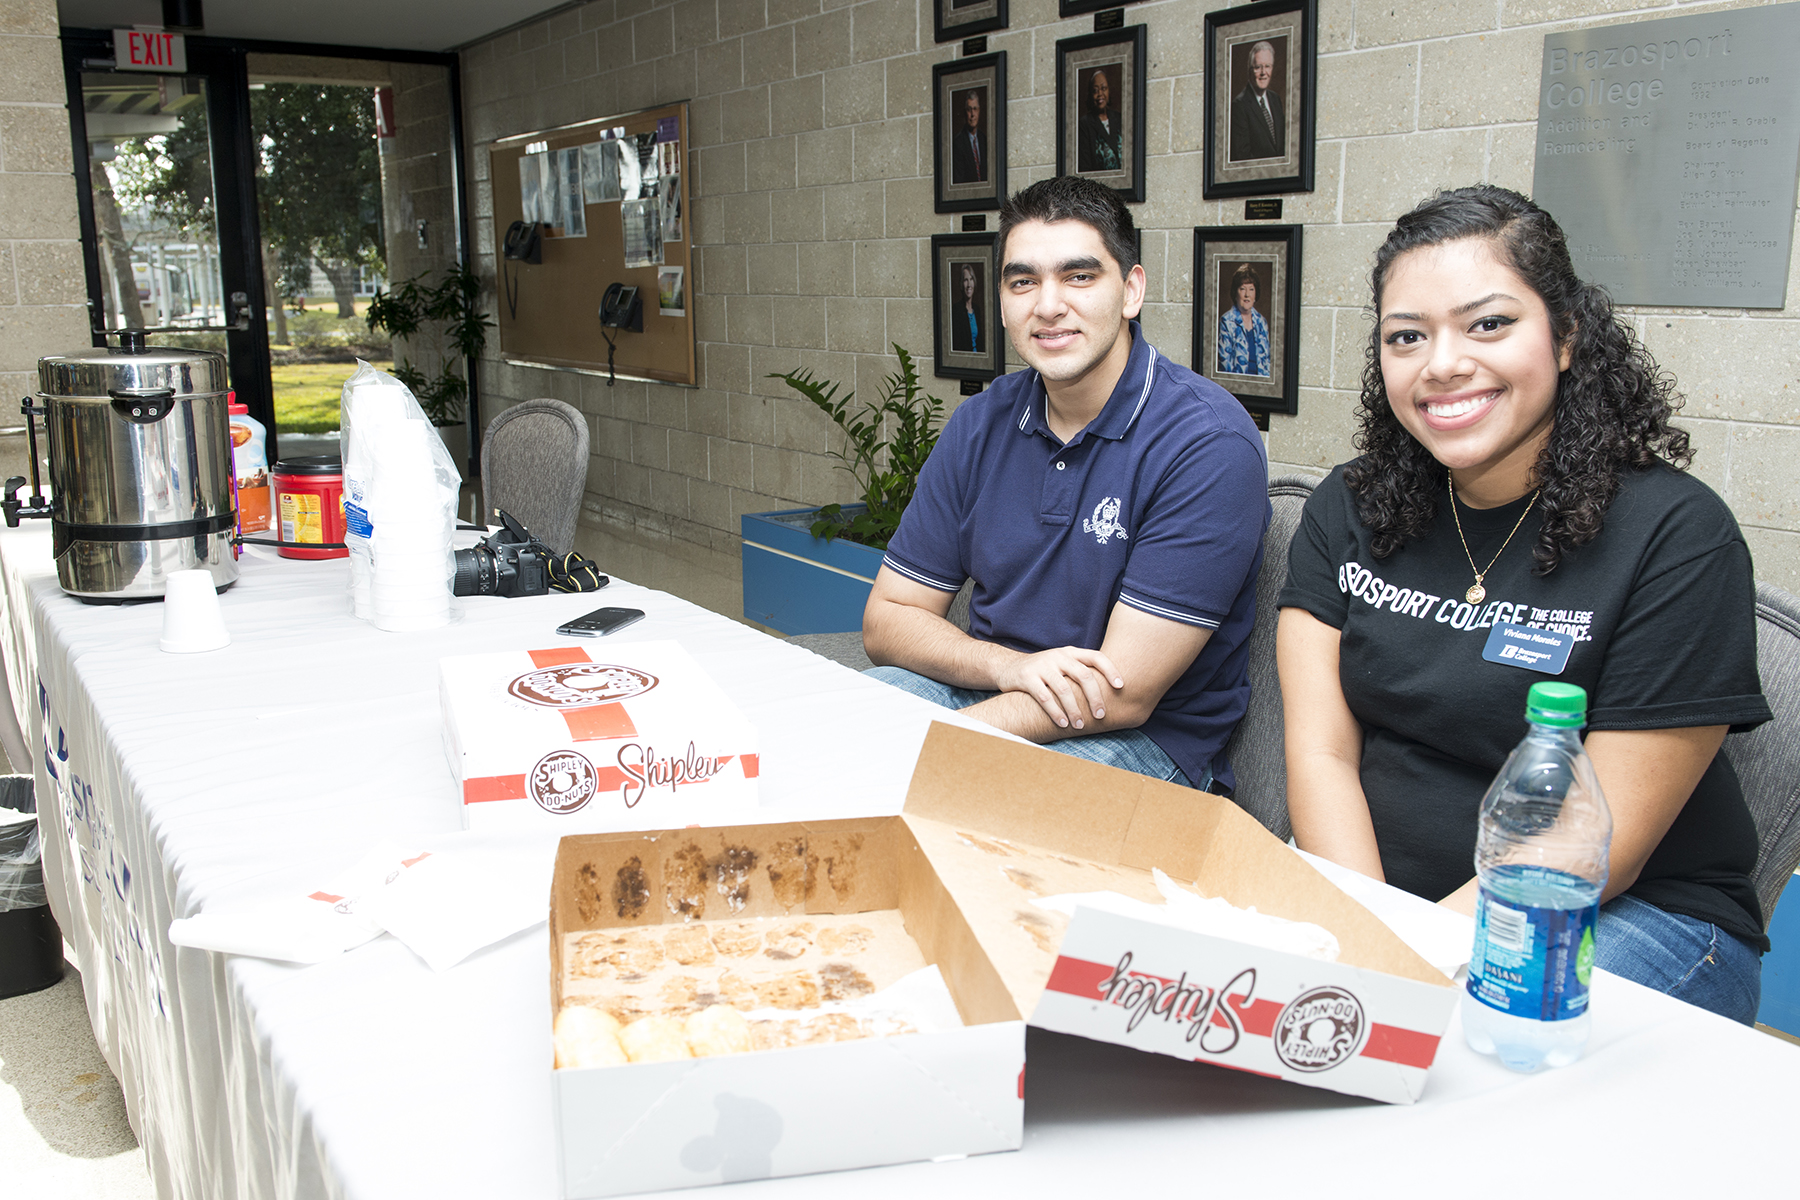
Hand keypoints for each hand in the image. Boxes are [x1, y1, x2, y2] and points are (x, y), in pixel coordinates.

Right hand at [993, 646, 1123, 730]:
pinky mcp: (1027, 677)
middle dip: (1095, 698)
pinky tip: (1062, 724)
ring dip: (1074, 710)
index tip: (1120, 687)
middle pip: (1084, 676)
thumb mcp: (1061, 665)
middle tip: (1101, 716)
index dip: (1111, 670)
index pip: (1096, 657)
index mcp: (1070, 653)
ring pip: (1064, 690)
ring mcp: (1042, 665)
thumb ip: (1080, 672)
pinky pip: (1045, 697)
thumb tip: (1111, 692)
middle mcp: (1058, 656)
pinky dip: (1056, 713)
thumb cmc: (1043, 671)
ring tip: (1080, 725)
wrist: (1008, 668)